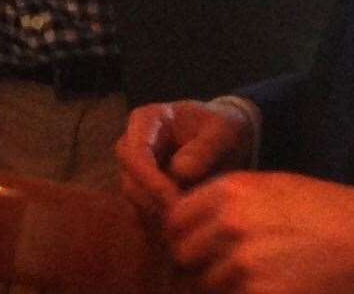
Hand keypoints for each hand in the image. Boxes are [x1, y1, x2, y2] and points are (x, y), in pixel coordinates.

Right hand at [116, 99, 256, 217]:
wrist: (224, 142)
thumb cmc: (224, 130)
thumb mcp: (224, 131)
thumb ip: (206, 147)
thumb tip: (179, 171)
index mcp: (146, 121)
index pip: (134, 153)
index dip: (149, 180)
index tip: (173, 199)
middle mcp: (131, 146)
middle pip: (129, 182)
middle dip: (153, 205)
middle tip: (184, 220)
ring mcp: (133, 172)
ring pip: (134, 204)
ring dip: (158, 220)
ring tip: (189, 227)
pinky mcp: (141, 195)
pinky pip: (143, 218)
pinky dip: (160, 229)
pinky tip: (185, 233)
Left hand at [164, 172, 353, 293]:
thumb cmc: (328, 212)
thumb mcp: (275, 187)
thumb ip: (228, 201)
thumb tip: (191, 223)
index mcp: (230, 191)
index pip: (175, 220)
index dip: (184, 236)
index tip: (197, 246)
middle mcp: (229, 224)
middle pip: (184, 256)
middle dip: (200, 265)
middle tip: (230, 268)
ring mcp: (243, 264)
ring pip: (208, 286)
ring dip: (226, 287)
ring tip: (262, 276)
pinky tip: (276, 286)